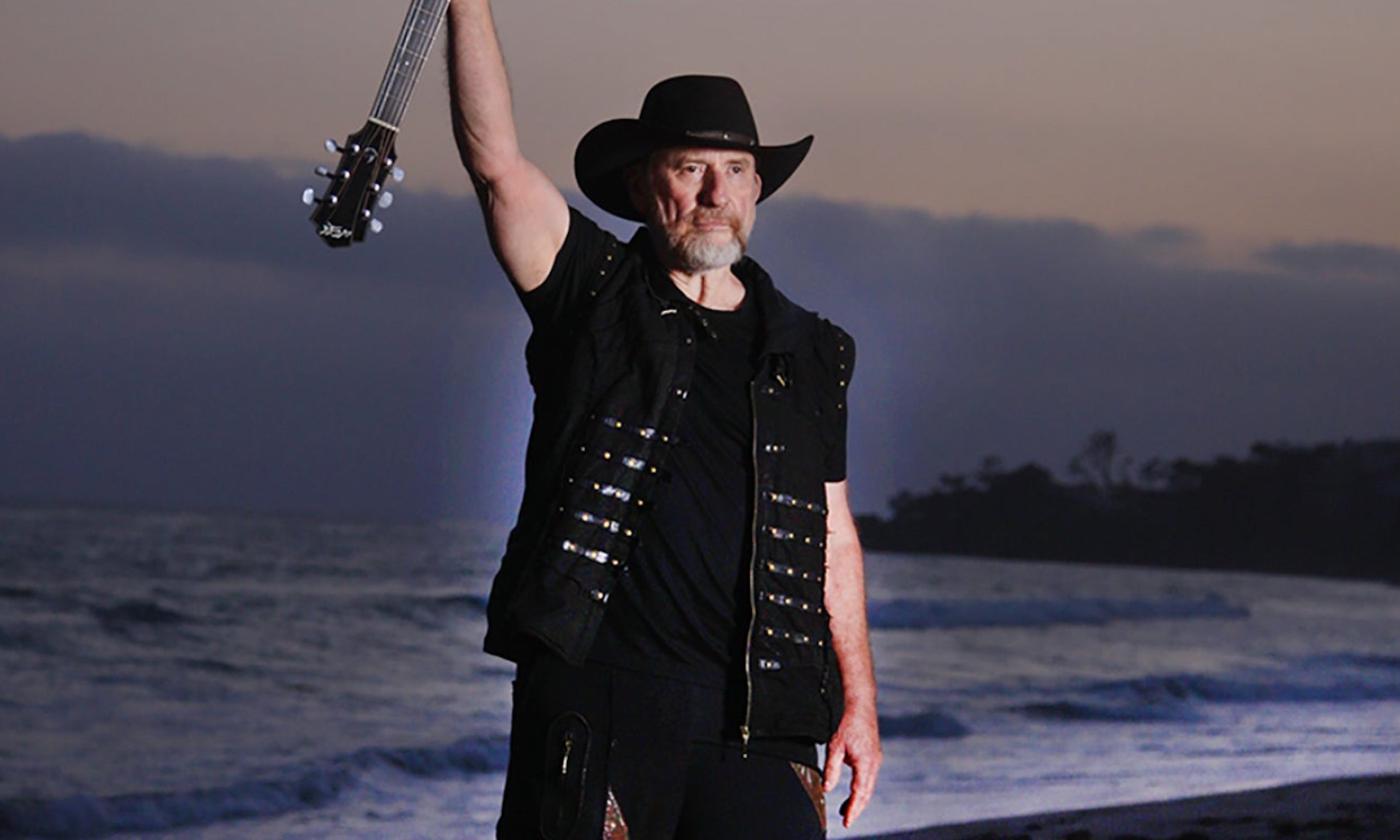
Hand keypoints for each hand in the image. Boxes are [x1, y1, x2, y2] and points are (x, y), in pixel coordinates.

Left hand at [822, 702, 881, 828]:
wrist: (861, 705)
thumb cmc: (848, 724)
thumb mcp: (835, 747)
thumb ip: (831, 769)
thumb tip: (827, 788)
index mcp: (865, 762)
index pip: (860, 792)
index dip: (853, 809)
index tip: (847, 822)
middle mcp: (874, 763)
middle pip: (866, 793)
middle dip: (857, 808)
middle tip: (846, 820)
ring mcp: (876, 760)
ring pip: (868, 786)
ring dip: (859, 799)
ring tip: (846, 811)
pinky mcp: (874, 757)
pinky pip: (869, 778)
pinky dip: (861, 788)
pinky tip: (853, 792)